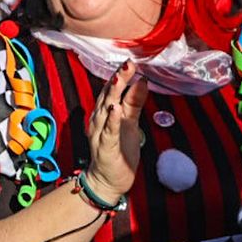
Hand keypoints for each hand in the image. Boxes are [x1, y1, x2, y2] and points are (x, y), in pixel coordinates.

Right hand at [85, 60, 148, 201]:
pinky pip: (108, 132)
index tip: (130, 61)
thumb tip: (142, 81)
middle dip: (117, 79)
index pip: (111, 90)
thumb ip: (134, 103)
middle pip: (107, 96)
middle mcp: (98, 121)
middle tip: (127, 64)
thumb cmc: (118, 151)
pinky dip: (111, 120)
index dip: (120, 76)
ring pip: (105, 111)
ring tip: (120, 79)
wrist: (108, 181)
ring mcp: (99, 134)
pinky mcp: (105, 148)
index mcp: (104, 113)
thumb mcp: (130, 123)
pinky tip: (115, 109)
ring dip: (112, 95)